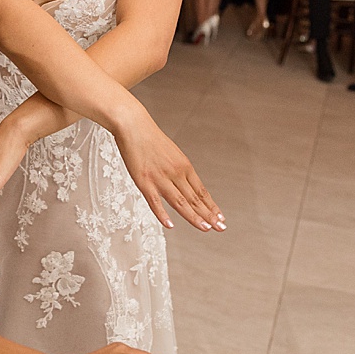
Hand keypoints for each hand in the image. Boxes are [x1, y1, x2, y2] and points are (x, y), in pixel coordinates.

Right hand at [114, 111, 224, 230]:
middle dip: (209, 215)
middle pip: (194, 198)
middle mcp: (175, 173)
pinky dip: (162, 214)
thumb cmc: (150, 139)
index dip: (211, 206)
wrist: (133, 125)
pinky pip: (154, 201)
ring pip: (180, 202)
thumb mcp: (172, 153)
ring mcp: (160, 178)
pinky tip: (170, 225)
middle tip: (220, 227)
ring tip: (205, 228)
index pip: (201, 191)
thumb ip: (179, 170)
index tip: (220, 218)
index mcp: (184, 166)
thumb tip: (186, 183)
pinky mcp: (143, 181)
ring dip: (194, 217)